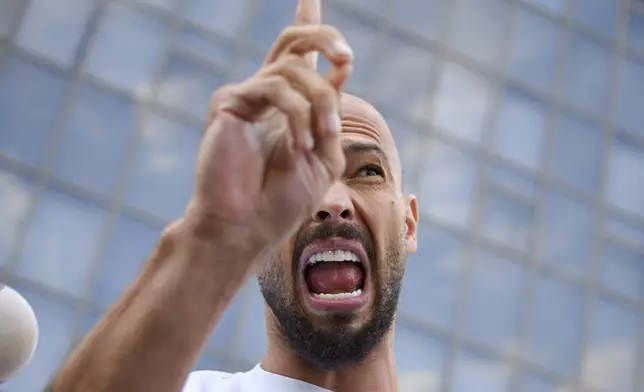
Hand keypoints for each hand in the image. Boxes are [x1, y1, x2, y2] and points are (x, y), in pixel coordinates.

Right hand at [185, 0, 353, 259]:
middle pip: (295, 40)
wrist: (246, 227)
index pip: (300, 55)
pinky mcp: (229, 101)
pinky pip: (277, 89)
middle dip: (324, 36)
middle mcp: (267, 94)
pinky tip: (298, 146)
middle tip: (347, 57)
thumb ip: (333, 114)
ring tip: (321, 139)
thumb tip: (342, 69)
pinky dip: (297, 116)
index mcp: (290, 106)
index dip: (309, 20)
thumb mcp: (325, 156)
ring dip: (321, 103)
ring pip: (295, 68)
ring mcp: (247, 95)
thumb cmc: (283, 200)